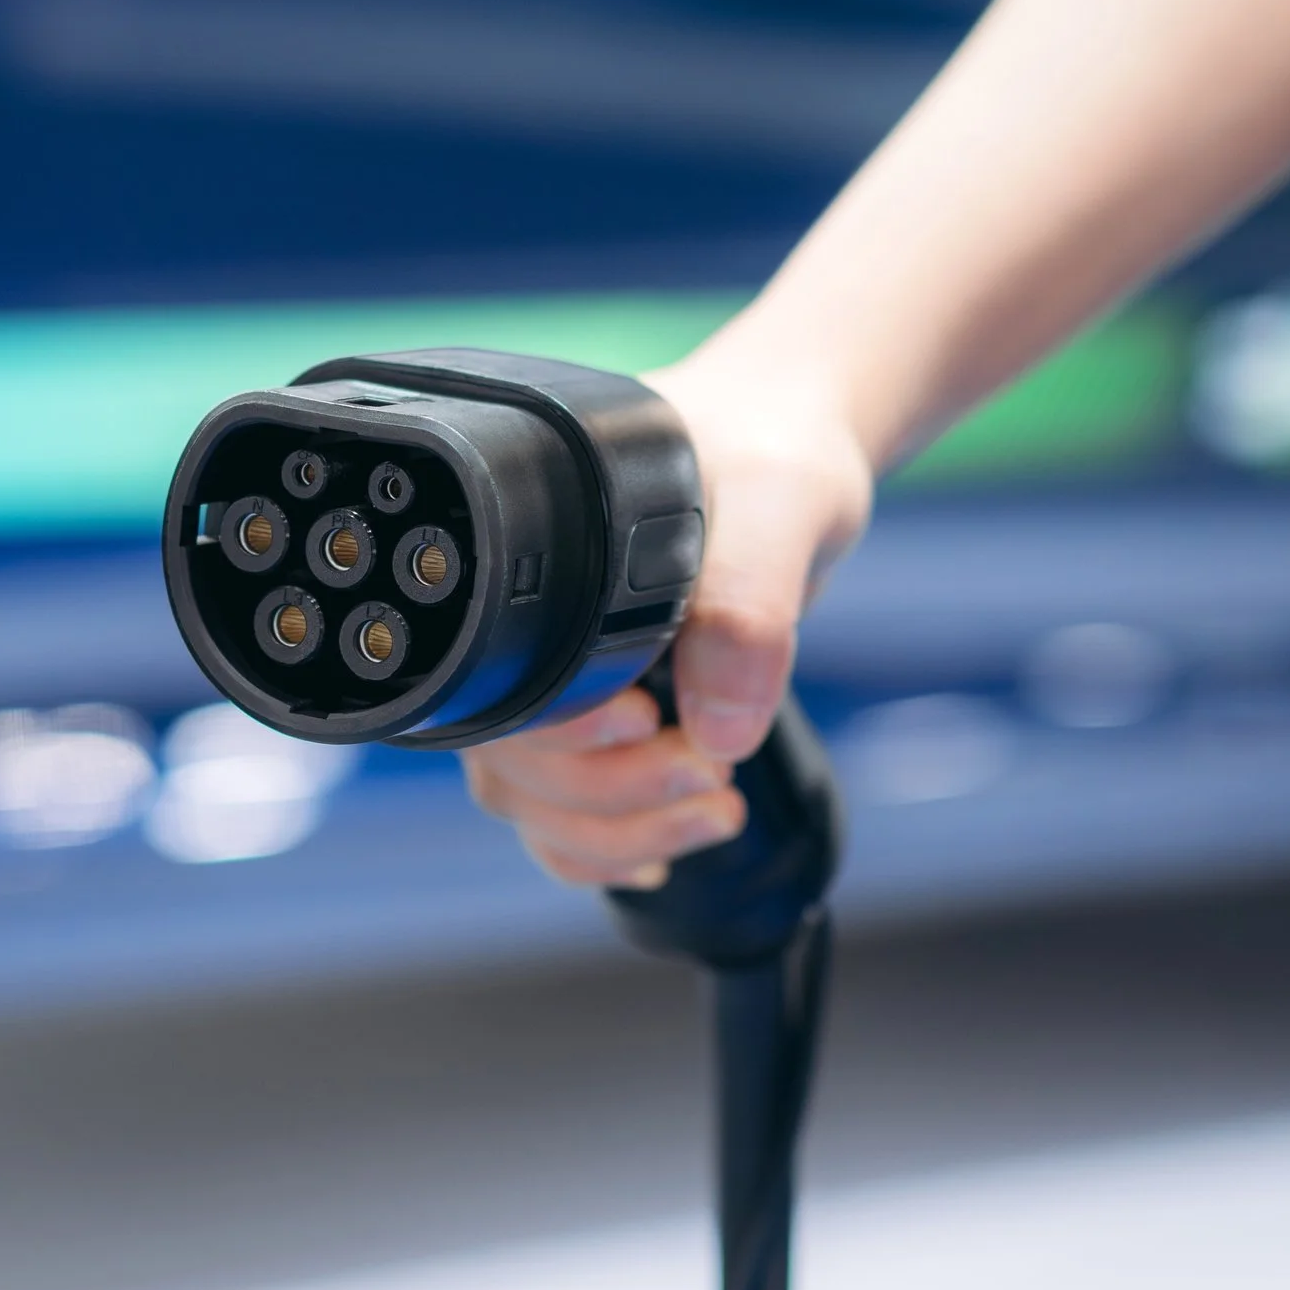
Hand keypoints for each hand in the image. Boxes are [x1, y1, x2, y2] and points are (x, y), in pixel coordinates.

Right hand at [462, 315, 872, 888]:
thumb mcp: (781, 500)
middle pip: (509, 766)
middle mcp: (525, 632)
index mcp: (536, 571)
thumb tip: (717, 726)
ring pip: (527, 801)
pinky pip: (556, 810)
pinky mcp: (591, 711)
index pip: (500, 696)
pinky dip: (596, 848)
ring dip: (612, 832)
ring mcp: (552, 677)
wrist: (790, 436)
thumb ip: (751, 601)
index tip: (648, 725)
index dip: (564, 740)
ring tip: (716, 812)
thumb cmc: (774, 448)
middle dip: (609, 797)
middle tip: (712, 776)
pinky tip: (658, 852)